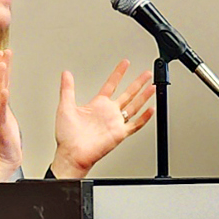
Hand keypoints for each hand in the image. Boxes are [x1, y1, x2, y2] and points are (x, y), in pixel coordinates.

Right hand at [0, 50, 21, 184]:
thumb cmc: (5, 138)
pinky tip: (4, 92)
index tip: (3, 52)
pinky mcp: (0, 125)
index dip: (1, 66)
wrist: (3, 157)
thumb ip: (3, 101)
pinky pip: (0, 111)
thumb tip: (4, 89)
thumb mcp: (5, 114)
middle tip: (2, 52)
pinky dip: (2, 101)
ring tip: (2, 65)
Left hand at [51, 60, 154, 178]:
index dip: (119, 73)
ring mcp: (115, 123)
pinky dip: (144, 118)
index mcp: (97, 105)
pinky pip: (135, 124)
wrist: (72, 154)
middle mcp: (108, 113)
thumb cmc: (68, 136)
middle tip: (146, 73)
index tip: (125, 64)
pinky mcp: (119, 133)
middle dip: (138, 83)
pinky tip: (151, 109)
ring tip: (152, 87)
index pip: (111, 85)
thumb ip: (67, 89)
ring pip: (134, 106)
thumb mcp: (65, 107)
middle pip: (128, 94)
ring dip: (144, 97)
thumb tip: (66, 74)